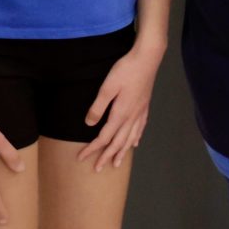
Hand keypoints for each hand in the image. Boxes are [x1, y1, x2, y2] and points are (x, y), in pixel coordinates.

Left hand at [77, 44, 161, 171]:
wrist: (147, 59)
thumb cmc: (126, 70)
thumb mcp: (107, 87)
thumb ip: (98, 107)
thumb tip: (89, 124)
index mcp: (121, 113)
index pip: (104, 137)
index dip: (92, 149)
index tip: (81, 158)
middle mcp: (132, 117)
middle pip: (118, 142)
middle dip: (107, 156)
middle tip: (98, 169)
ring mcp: (140, 112)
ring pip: (130, 138)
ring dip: (122, 152)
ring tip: (117, 163)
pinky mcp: (144, 106)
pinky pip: (140, 128)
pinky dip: (136, 138)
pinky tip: (135, 143)